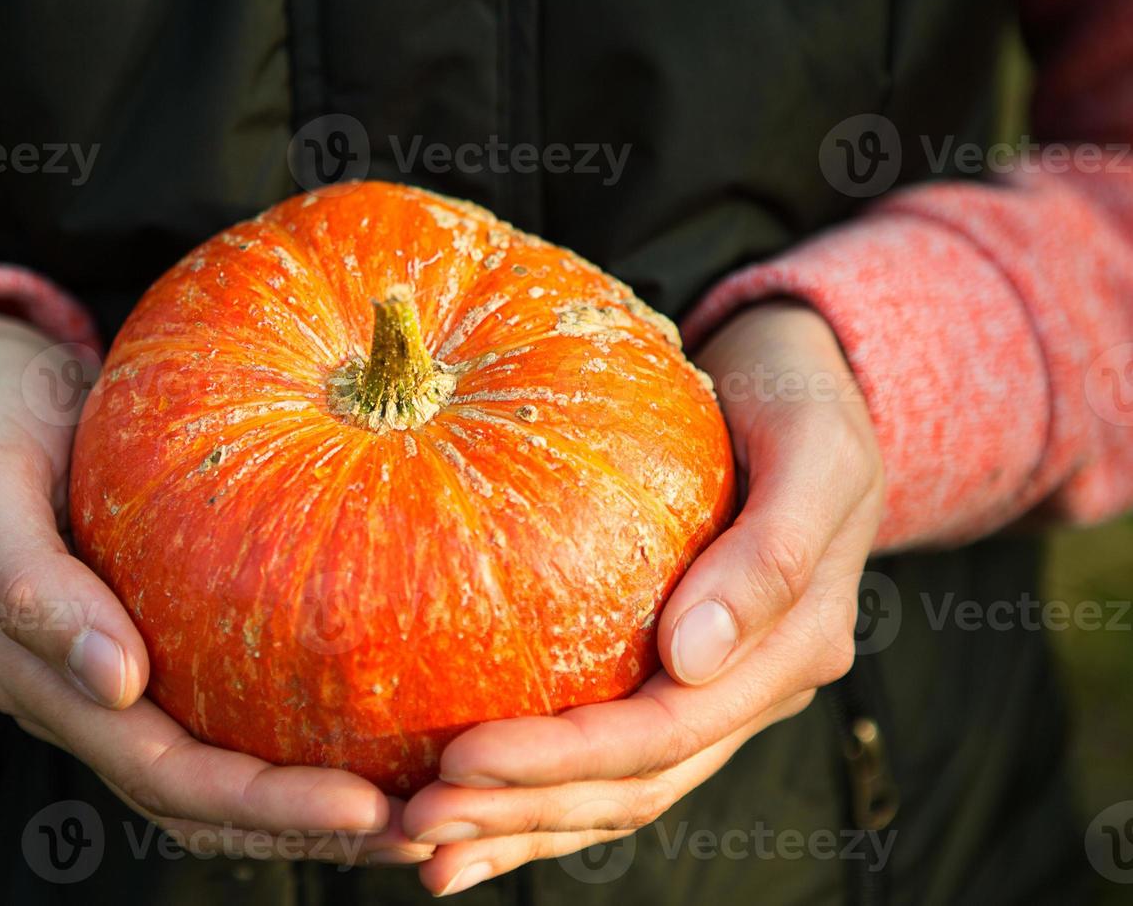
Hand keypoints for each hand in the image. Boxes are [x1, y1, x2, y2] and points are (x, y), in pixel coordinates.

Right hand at [0, 307, 431, 865]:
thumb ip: (34, 588)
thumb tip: (117, 685)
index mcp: (33, 678)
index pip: (158, 773)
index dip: (260, 802)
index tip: (362, 806)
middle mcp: (80, 697)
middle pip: (201, 800)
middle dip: (306, 825)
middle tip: (419, 832)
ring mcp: (115, 675)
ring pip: (217, 775)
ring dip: (310, 808)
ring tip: (416, 817)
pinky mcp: (155, 637)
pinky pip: (226, 710)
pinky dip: (294, 744)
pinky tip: (372, 741)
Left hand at [402, 302, 885, 894]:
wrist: (804, 386)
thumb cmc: (801, 399)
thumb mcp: (812, 450)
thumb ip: (771, 555)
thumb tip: (688, 661)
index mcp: (791, 649)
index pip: (668, 731)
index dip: (565, 758)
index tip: (462, 757)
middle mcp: (753, 688)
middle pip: (634, 785)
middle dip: (525, 811)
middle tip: (418, 824)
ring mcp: (716, 692)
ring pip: (618, 791)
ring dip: (524, 826)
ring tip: (428, 844)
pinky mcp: (675, 678)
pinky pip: (608, 754)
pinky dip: (542, 795)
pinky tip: (470, 814)